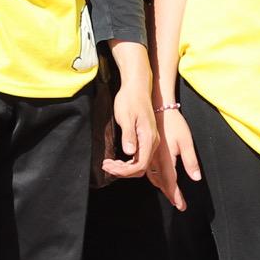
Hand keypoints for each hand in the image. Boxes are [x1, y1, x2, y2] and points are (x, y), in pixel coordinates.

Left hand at [104, 73, 160, 187]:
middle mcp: (153, 141)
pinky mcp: (146, 138)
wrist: (137, 87)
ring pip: (140, 163)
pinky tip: (118, 159)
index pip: (140, 164)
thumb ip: (129, 135)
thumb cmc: (130, 100)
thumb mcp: (126, 117)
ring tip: (109, 164)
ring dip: (124, 168)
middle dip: (123, 171)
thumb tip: (129, 153)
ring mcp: (151, 140)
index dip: (124, 171)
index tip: (109, 168)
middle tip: (106, 166)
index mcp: (149, 137)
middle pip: (141, 167)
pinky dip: (128, 162)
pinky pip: (140, 157)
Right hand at [159, 105, 201, 205]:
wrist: (159, 110)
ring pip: (155, 178)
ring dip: (163, 188)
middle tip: (178, 204)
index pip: (171, 184)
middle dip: (170, 194)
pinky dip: (156, 179)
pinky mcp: (148, 153)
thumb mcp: (187, 142)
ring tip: (171, 194)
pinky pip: (151, 171)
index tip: (181, 206)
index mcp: (166, 161)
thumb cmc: (175, 125)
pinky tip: (160, 179)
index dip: (176, 196)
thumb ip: (190, 161)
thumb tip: (195, 178)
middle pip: (162, 184)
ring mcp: (150, 157)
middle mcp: (155, 162)